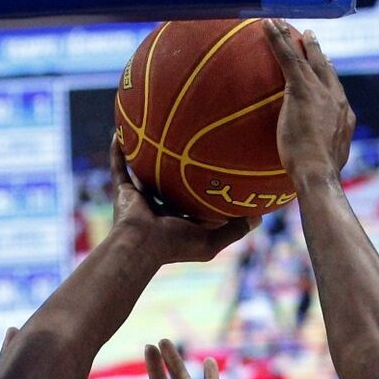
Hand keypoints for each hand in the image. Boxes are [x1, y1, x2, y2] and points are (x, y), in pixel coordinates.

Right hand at [108, 137, 251, 263]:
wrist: (140, 246)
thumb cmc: (175, 245)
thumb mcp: (211, 241)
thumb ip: (234, 229)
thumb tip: (260, 217)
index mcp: (177, 220)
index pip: (192, 202)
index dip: (201, 188)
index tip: (213, 172)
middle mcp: (157, 208)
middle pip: (168, 183)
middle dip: (174, 168)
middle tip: (184, 145)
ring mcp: (139, 200)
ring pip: (142, 172)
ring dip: (144, 155)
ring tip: (150, 133)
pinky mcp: (122, 192)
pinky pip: (119, 166)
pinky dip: (118, 151)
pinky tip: (121, 132)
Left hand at [266, 21, 353, 186]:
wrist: (319, 173)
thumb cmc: (319, 176)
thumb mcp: (328, 160)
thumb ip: (324, 149)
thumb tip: (319, 157)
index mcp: (343, 115)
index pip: (335, 89)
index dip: (330, 74)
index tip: (327, 64)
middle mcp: (336, 99)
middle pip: (325, 68)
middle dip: (317, 52)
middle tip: (310, 38)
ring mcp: (320, 92)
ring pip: (306, 59)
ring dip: (296, 40)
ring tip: (286, 27)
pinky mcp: (302, 89)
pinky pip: (288, 58)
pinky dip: (278, 40)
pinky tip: (268, 26)